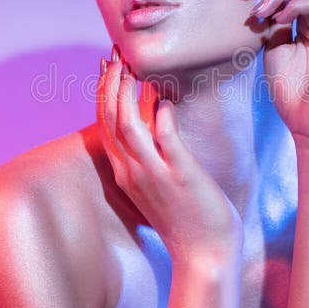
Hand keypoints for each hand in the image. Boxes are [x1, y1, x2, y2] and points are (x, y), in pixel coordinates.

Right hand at [97, 45, 242, 265]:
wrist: (205, 254)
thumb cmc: (187, 217)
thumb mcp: (158, 182)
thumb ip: (151, 152)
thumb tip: (154, 115)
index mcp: (126, 171)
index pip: (104, 123)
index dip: (103, 90)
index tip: (108, 63)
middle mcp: (133, 171)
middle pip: (110, 118)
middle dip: (110, 82)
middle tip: (116, 52)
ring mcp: (155, 174)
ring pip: (128, 126)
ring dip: (127, 93)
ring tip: (131, 67)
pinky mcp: (180, 177)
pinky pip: (165, 141)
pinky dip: (161, 118)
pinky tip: (164, 101)